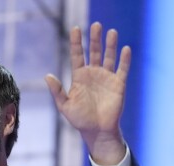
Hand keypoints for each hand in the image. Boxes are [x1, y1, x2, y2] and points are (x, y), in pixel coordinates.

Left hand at [45, 22, 129, 164]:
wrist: (97, 132)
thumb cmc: (80, 120)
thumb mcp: (65, 106)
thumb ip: (57, 91)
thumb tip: (47, 76)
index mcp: (79, 77)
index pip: (77, 55)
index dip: (76, 42)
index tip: (75, 28)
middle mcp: (93, 74)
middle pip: (94, 52)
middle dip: (94, 38)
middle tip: (96, 25)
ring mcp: (106, 78)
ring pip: (109, 57)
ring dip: (110, 45)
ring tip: (111, 32)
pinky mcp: (119, 84)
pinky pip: (122, 69)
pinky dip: (124, 60)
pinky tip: (125, 49)